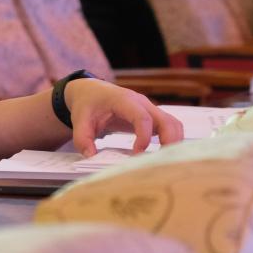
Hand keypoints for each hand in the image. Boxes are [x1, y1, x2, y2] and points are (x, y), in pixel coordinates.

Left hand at [65, 78, 183, 156]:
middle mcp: (141, 103)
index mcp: (124, 100)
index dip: (144, 137)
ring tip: (164, 161)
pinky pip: (170, 126)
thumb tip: (91, 156)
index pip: (142, 118)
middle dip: (169, 142)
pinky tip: (162, 154)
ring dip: (173, 142)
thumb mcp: (79, 119)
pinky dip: (171, 140)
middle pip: (166, 120)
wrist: (91, 91)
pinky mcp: (152, 116)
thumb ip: (82, 138)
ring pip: (173, 124)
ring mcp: (149, 108)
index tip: (137, 154)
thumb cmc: (87, 103)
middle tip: (160, 162)